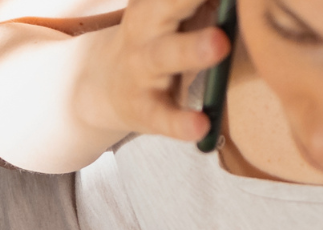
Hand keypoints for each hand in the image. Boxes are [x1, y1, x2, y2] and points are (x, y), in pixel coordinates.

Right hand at [73, 0, 228, 141]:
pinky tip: (200, 125)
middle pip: (168, 4)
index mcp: (157, 1)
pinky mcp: (142, 106)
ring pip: (164, 55)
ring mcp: (142, 68)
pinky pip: (162, 114)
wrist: (102, 86)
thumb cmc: (157, 39)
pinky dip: (180, 121)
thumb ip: (201, 3)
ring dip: (191, 48)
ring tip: (220, 44)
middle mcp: (147, 27)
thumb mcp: (171, 10)